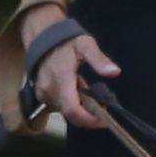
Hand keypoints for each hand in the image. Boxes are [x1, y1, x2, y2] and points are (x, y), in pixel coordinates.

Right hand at [21, 6, 119, 129]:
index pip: (73, 111)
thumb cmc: (66, 41)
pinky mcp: (40, 94)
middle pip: (71, 115)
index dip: (90, 120)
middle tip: (103, 105)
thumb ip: (98, 59)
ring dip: (80, 108)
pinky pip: (58, 106)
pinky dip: (70, 103)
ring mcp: (43, 93)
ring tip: (91, 94)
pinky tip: (77, 91)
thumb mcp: (85, 45)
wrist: (42, 36)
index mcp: (61, 80)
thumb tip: (114, 72)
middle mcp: (49, 90)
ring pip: (65, 112)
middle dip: (89, 115)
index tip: (105, 120)